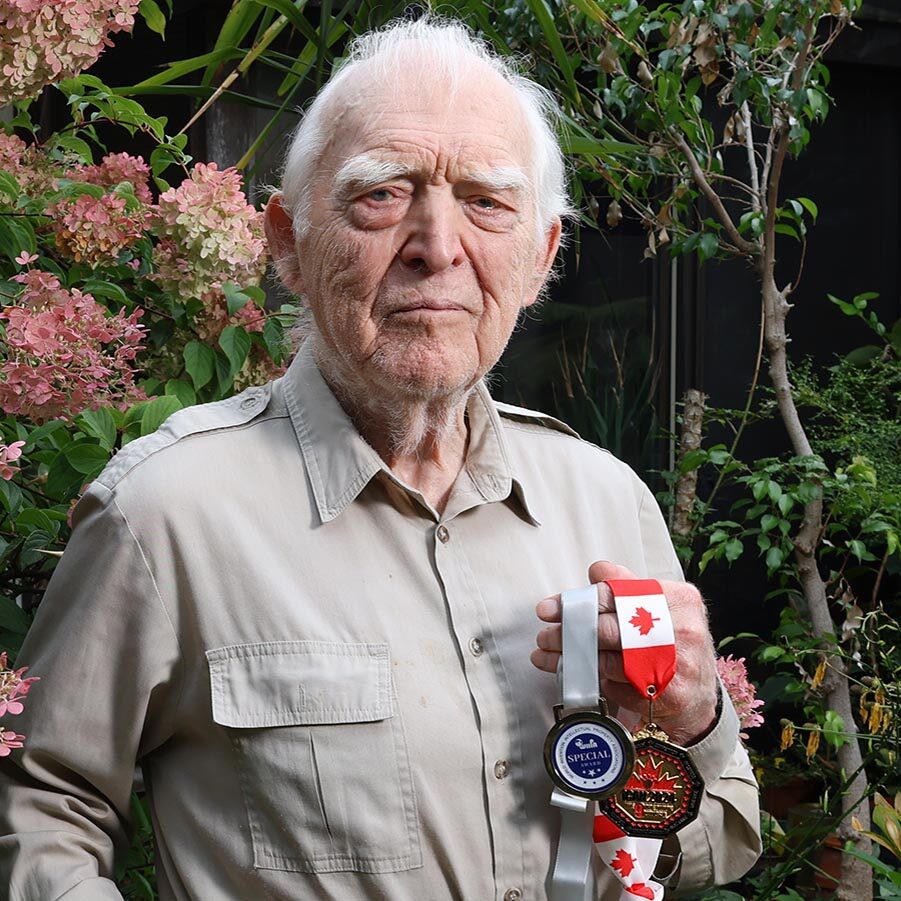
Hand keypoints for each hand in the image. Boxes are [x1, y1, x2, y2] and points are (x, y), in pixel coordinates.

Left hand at [531, 560, 718, 744]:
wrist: (700, 696)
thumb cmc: (672, 643)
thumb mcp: (659, 606)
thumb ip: (627, 586)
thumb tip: (596, 570)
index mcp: (679, 599)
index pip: (618, 594)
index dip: (579, 601)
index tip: (550, 608)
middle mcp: (681, 630)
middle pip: (610, 629)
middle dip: (568, 633)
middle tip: (544, 635)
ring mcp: (675, 666)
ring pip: (608, 662)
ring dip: (571, 660)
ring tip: (548, 655)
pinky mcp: (667, 698)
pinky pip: (617, 688)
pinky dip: (592, 682)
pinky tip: (575, 676)